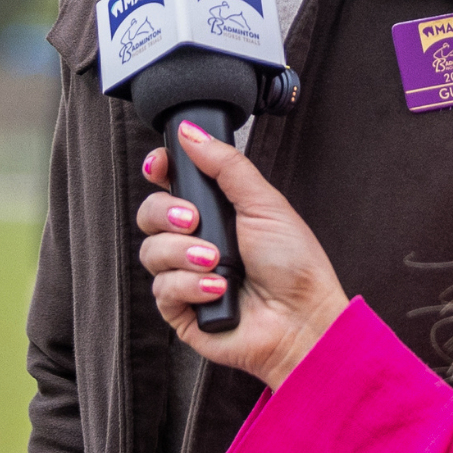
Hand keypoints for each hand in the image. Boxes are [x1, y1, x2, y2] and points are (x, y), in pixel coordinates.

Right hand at [136, 121, 349, 389]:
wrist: (303, 320)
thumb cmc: (295, 265)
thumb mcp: (264, 203)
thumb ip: (226, 165)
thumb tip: (190, 132)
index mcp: (214, 212)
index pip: (169, 183)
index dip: (159, 170)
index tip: (161, 166)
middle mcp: (195, 241)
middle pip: (149, 213)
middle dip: (166, 213)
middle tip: (194, 220)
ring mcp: (186, 276)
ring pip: (151, 252)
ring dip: (182, 254)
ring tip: (217, 262)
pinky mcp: (182, 311)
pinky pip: (162, 290)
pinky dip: (189, 286)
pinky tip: (218, 289)